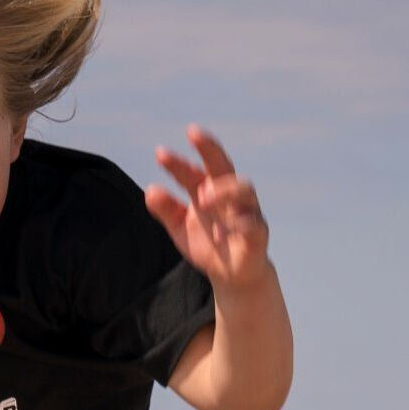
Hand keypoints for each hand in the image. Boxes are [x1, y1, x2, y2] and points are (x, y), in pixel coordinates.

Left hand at [145, 126, 271, 294]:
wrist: (232, 276)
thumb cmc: (208, 245)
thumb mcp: (180, 229)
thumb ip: (167, 210)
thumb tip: (150, 190)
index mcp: (208, 191)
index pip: (192, 172)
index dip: (177, 163)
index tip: (160, 154)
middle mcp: (229, 196)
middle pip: (223, 165)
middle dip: (210, 148)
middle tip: (195, 134)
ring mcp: (247, 211)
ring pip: (244, 189)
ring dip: (224, 189)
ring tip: (202, 198)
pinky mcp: (258, 233)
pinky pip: (253, 223)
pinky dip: (239, 224)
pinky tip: (221, 232)